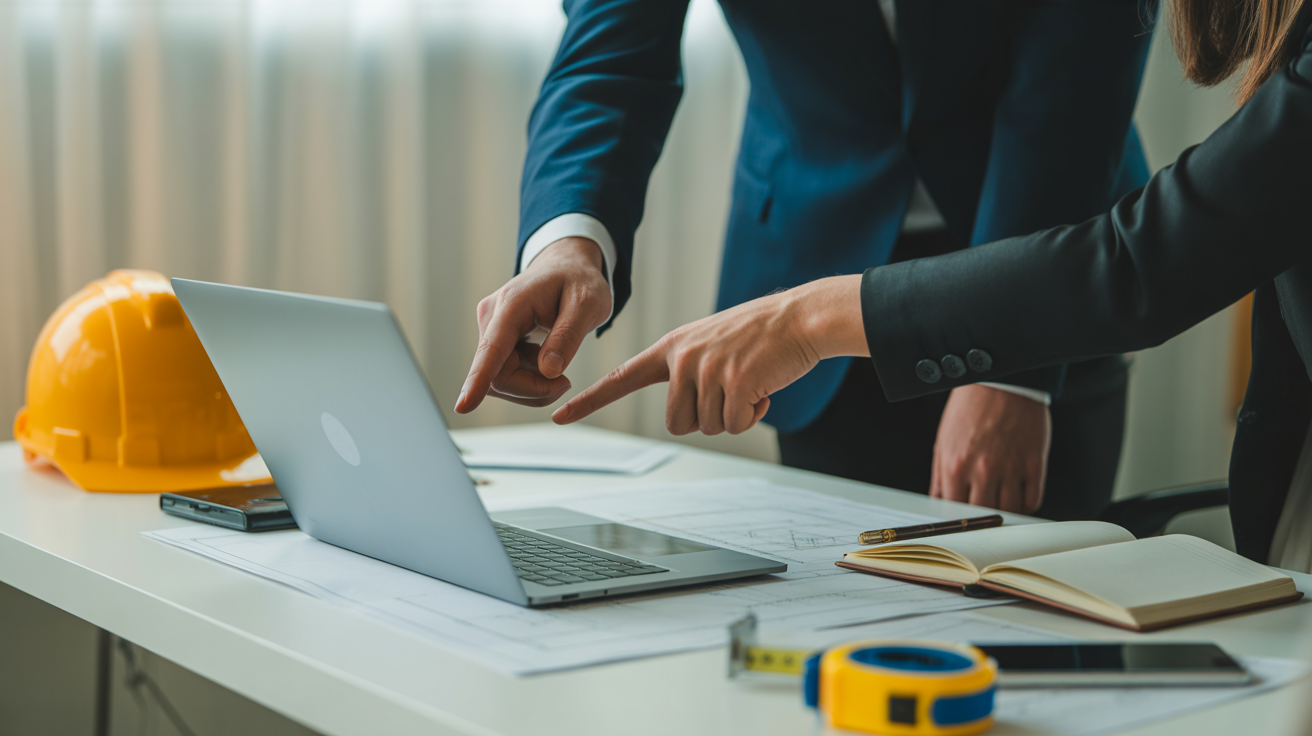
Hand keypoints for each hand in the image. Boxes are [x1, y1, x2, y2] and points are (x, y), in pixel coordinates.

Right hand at [455, 238, 611, 412]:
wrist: (566, 266)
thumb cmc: (579, 281)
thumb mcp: (588, 304)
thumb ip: (568, 336)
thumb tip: (548, 370)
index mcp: (512, 304)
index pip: (491, 349)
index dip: (478, 380)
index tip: (463, 406)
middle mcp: (492, 317)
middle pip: (498, 375)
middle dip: (533, 389)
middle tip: (566, 382)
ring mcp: (490, 328)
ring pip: (499, 380)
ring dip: (532, 387)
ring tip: (560, 366)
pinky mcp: (494, 338)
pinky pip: (504, 374)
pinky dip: (529, 380)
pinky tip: (547, 360)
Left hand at [553, 275, 866, 433]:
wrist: (800, 318)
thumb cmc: (760, 335)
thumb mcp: (711, 344)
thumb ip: (688, 371)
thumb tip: (685, 414)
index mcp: (671, 348)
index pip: (620, 379)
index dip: (590, 402)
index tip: (561, 417)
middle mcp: (682, 358)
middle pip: (677, 423)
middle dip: (706, 418)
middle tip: (730, 391)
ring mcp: (707, 369)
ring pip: (708, 426)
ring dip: (733, 415)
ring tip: (749, 382)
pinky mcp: (734, 382)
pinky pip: (735, 425)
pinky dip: (752, 416)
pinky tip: (762, 389)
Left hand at [930, 384, 1051, 513]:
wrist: (1001, 382)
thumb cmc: (970, 408)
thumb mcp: (944, 441)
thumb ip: (940, 476)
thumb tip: (939, 501)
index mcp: (956, 465)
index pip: (953, 510)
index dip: (957, 518)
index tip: (961, 520)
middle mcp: (983, 470)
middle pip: (983, 515)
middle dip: (981, 517)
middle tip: (982, 515)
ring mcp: (1011, 468)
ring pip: (1010, 512)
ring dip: (1005, 514)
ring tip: (1001, 505)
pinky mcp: (1034, 464)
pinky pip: (1033, 500)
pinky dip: (1026, 506)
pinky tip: (1018, 498)